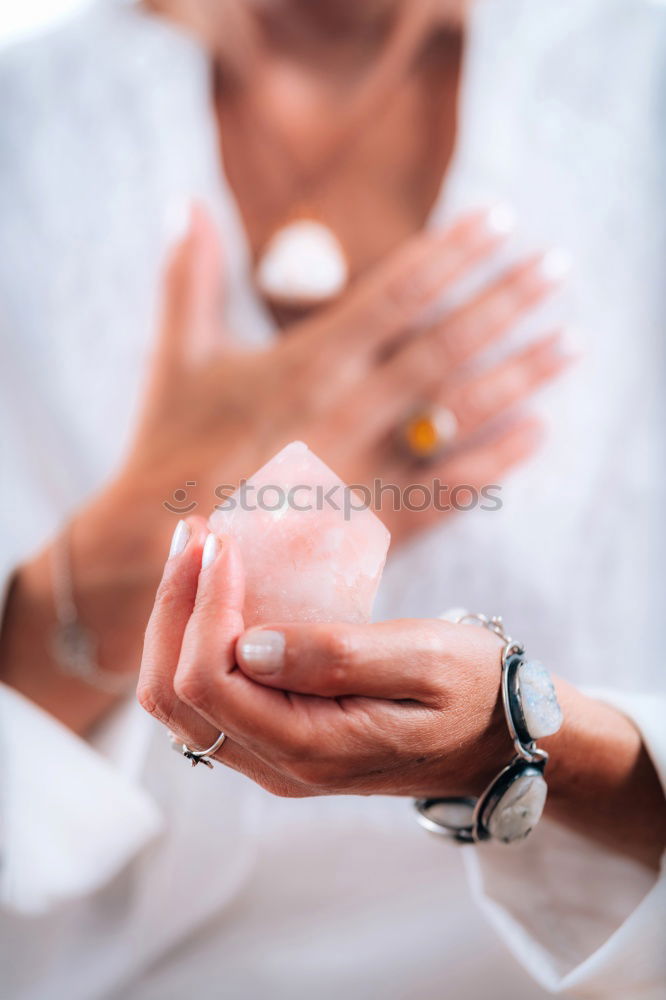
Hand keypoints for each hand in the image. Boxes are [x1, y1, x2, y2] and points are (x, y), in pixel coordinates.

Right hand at [117, 202, 573, 548]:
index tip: (500, 219)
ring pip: (459, 413)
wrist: (165, 553)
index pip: (396, 292)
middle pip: (444, 344)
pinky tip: (538, 433)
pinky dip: (498, 460)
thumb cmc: (168, 451)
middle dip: (506, 300)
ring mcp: (365, 470)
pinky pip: (451, 490)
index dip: (452, 251)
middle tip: (559, 264)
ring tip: (571, 341)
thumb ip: (190, 278)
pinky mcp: (374, 524)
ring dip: (521, 374)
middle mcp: (345, 411)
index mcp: (303, 364)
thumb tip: (184, 203)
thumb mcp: (178, 358)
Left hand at [139, 522, 665, 868]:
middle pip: (174, 695)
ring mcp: (270, 755)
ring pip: (179, 699)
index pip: (211, 682)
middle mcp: (277, 763)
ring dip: (175, 621)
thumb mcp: (423, 661)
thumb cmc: (470, 688)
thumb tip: (248, 645)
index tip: (223, 543)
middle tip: (194, 533)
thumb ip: (338, 658)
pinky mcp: (274, 736)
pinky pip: (207, 695)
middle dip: (173, 606)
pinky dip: (196, 638)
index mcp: (310, 748)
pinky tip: (214, 587)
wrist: (494, 737)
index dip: (202, 607)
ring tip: (195, 550)